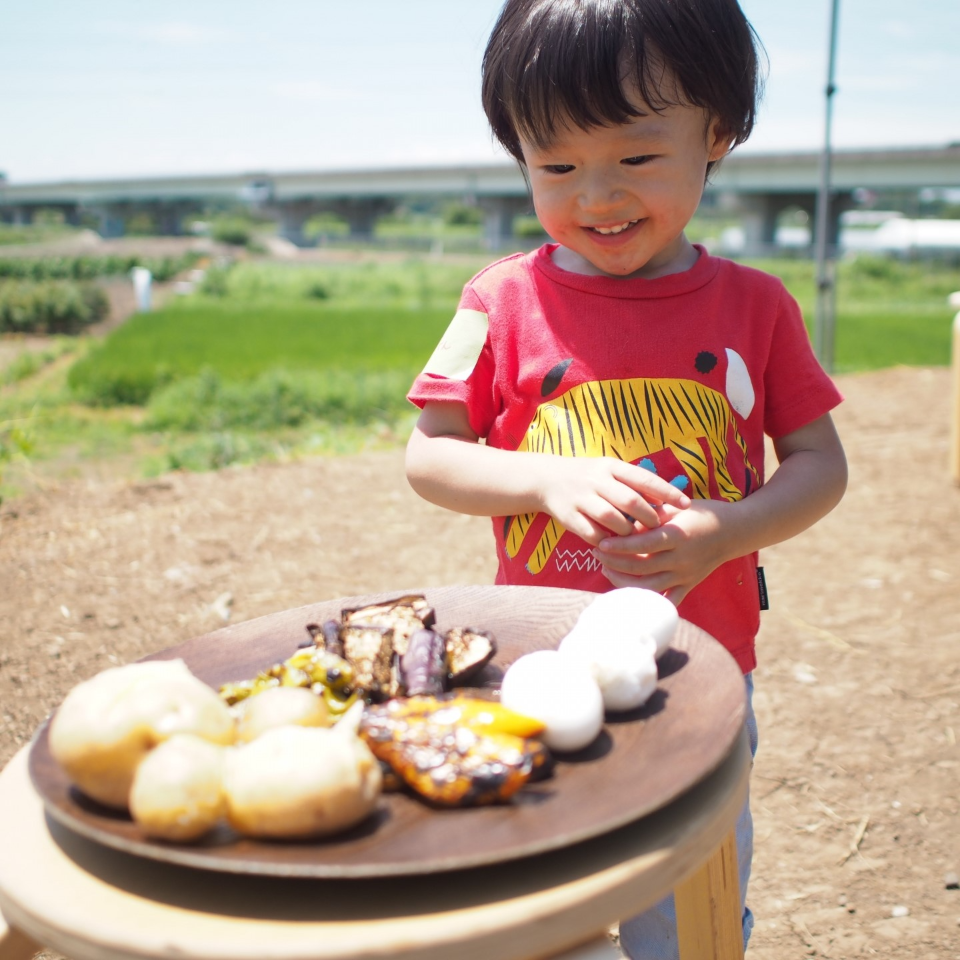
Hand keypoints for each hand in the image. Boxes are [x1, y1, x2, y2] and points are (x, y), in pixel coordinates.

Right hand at [538, 456, 690, 546]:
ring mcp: (581, 498)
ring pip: (611, 518)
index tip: (686, 505)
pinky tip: (614, 544)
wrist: (547, 479)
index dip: (667, 492)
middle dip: (649, 517)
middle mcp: (596, 480)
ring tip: (635, 536)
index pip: (645, 479)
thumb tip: (666, 501)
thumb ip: (634, 483)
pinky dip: (606, 541)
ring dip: (627, 531)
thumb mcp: (610, 470)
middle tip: (659, 527)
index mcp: (611, 467)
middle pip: (630, 500)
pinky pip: (592, 533)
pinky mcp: (569, 516)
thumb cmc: (590, 477)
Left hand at [593, 500, 733, 604]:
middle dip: (614, 562)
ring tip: (607, 570)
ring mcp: (685, 575)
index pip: (643, 544)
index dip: (620, 546)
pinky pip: (668, 600)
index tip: (600, 544)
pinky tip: (630, 594)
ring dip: (624, 582)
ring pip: (650, 588)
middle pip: (641, 567)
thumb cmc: (701, 514)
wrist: (734, 531)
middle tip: (597, 554)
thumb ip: (651, 516)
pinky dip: (650, 602)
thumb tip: (623, 523)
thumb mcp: (676, 508)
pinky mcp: (689, 585)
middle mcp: (681, 559)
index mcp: (677, 536)